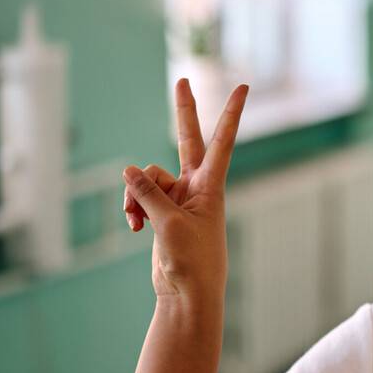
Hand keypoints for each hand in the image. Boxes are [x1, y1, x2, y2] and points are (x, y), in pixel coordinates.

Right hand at [122, 79, 247, 298]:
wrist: (187, 292)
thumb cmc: (191, 260)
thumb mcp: (169, 224)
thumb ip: (149, 194)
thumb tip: (128, 170)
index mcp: (211, 185)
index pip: (222, 141)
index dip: (230, 113)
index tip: (243, 86)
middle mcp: (196, 186)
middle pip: (186, 140)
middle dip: (182, 112)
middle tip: (182, 79)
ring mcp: (178, 198)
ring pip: (146, 178)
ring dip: (135, 196)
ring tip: (137, 221)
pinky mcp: (162, 211)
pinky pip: (139, 196)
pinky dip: (132, 207)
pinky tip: (134, 227)